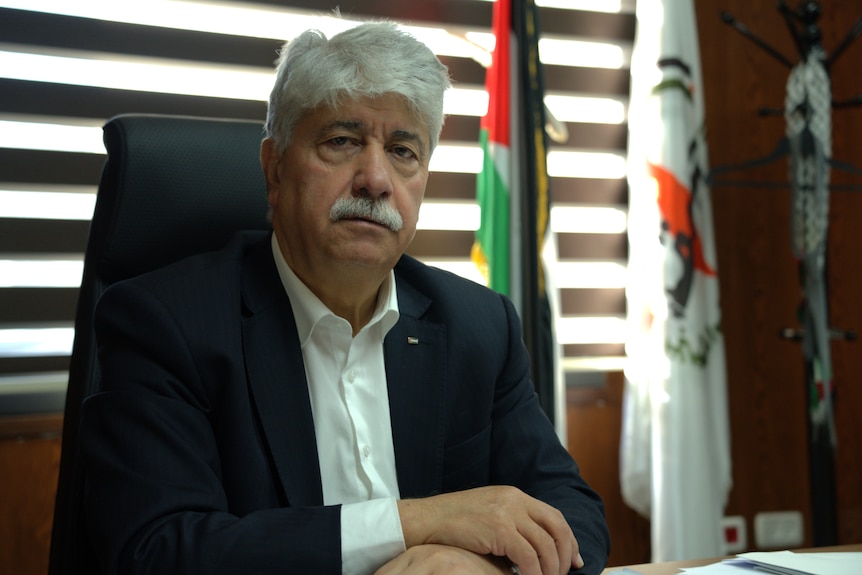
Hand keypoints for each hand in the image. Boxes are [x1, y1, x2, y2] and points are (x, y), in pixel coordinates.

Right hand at [397, 485, 582, 574]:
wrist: (427, 519)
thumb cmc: (453, 523)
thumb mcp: (488, 515)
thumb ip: (512, 524)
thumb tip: (535, 553)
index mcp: (514, 495)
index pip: (554, 516)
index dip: (569, 540)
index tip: (574, 560)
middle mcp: (514, 500)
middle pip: (557, 528)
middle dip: (566, 555)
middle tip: (565, 574)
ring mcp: (507, 512)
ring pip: (545, 545)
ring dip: (550, 569)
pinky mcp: (498, 528)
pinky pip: (528, 556)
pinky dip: (534, 573)